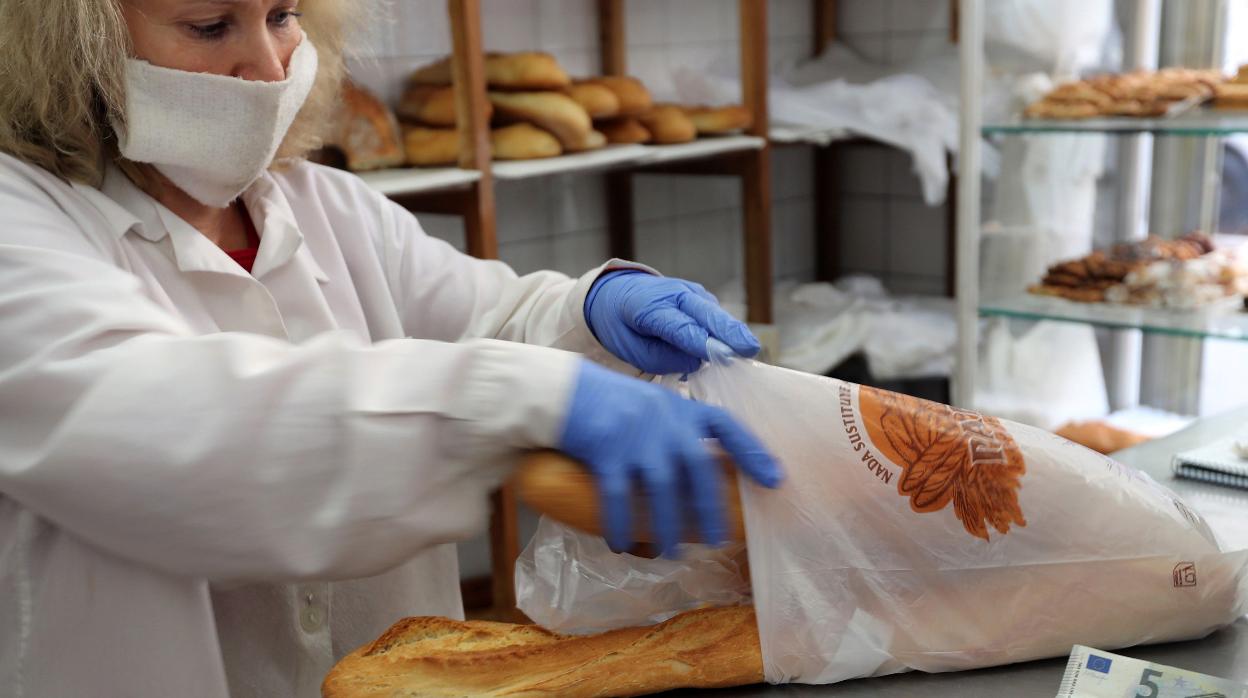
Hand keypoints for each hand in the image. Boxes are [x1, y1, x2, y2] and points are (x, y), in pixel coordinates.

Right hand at [558, 360, 782, 555]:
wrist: (565, 391)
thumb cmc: (612, 403)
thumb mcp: (653, 406)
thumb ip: (675, 431)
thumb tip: (695, 478)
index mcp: (681, 408)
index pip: (726, 426)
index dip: (753, 452)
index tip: (775, 479)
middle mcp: (664, 419)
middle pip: (698, 466)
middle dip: (709, 507)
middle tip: (716, 540)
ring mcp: (635, 434)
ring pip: (661, 487)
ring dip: (667, 524)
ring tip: (670, 553)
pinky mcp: (605, 449)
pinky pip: (618, 495)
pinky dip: (620, 524)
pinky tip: (620, 544)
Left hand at [585, 271, 760, 374]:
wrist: (618, 293)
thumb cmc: (624, 327)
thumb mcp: (632, 349)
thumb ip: (663, 359)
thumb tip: (700, 362)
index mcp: (648, 306)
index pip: (680, 327)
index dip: (703, 342)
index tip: (724, 357)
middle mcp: (674, 293)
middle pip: (707, 313)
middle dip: (730, 331)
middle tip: (750, 349)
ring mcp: (691, 292)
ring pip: (716, 314)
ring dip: (732, 333)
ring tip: (748, 352)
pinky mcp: (702, 297)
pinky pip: (716, 316)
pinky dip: (726, 331)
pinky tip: (734, 347)